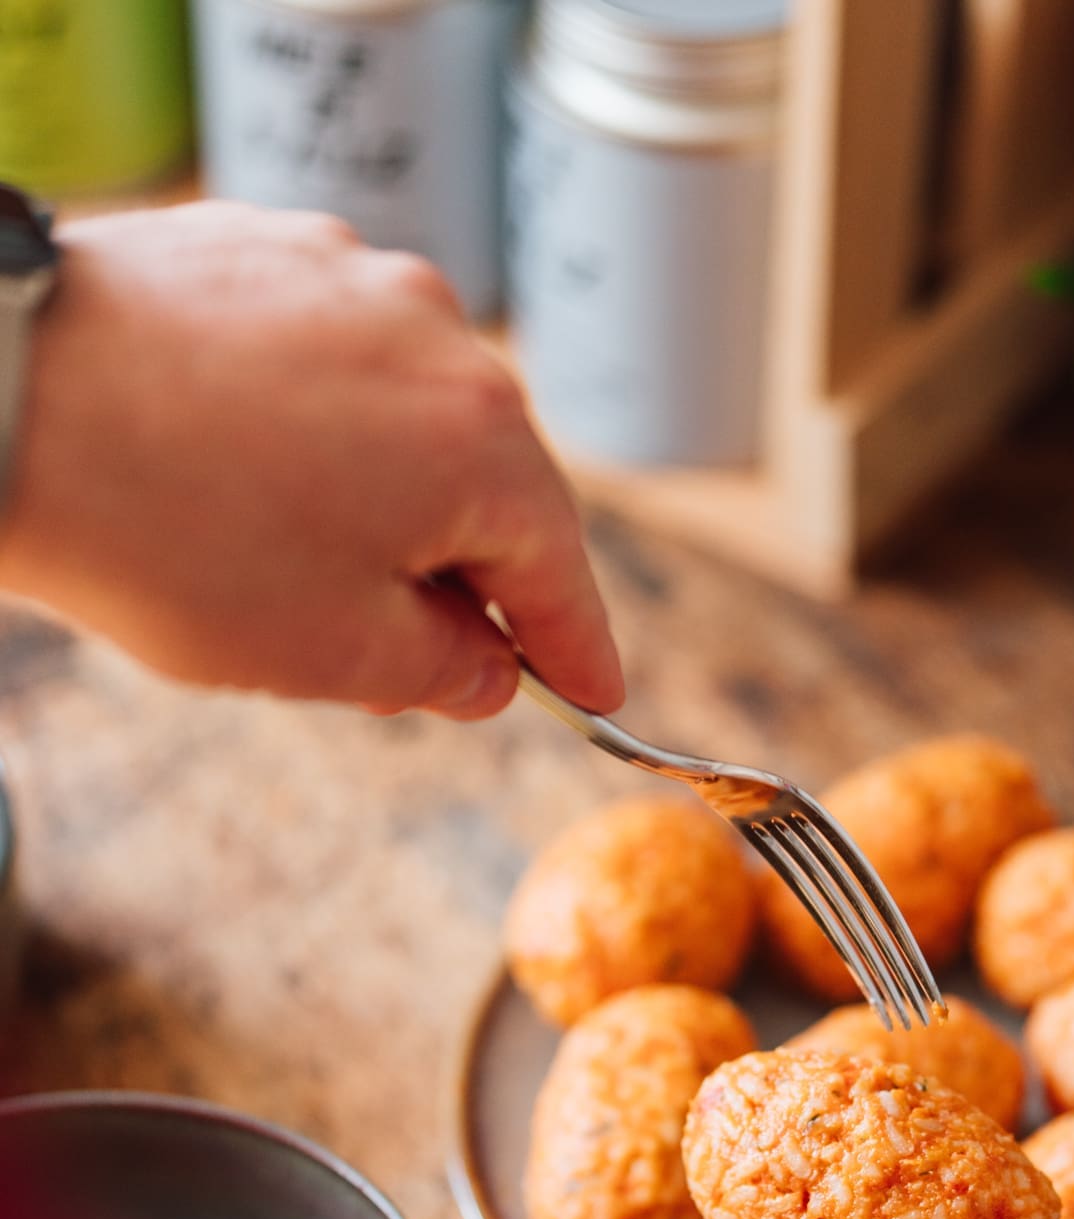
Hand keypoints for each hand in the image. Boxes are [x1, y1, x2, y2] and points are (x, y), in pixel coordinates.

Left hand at [0, 203, 622, 719]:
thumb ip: (442, 671)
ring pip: (400, 419)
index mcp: (483, 443)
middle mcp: (436, 336)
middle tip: (403, 659)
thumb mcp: (336, 653)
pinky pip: (319, 360)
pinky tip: (235, 478)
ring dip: (372, 498)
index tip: (593, 697)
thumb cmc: (174, 535)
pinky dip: (303, 428)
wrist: (4, 394)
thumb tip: (486, 669)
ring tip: (283, 563)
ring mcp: (346, 274)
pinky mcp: (261, 245)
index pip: (558, 574)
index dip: (576, 653)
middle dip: (452, 576)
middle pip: (485, 486)